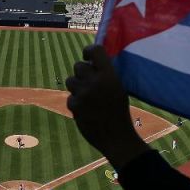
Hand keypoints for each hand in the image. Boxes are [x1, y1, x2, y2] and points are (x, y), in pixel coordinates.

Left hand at [66, 45, 150, 168]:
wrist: (116, 137)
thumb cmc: (119, 112)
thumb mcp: (118, 88)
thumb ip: (106, 75)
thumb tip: (92, 62)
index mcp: (109, 75)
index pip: (95, 51)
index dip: (89, 51)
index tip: (88, 56)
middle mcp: (95, 81)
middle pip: (78, 66)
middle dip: (82, 72)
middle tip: (89, 81)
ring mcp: (83, 94)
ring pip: (70, 80)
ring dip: (77, 86)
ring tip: (87, 96)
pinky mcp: (74, 106)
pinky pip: (70, 97)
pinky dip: (76, 103)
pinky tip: (86, 110)